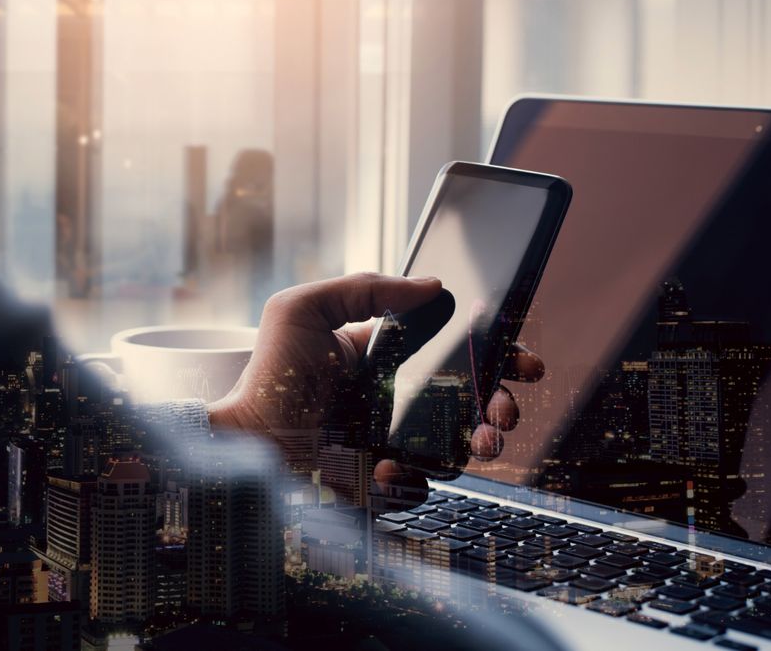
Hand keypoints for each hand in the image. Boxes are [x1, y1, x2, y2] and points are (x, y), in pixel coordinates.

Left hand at [206, 272, 543, 495]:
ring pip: (460, 446)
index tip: (523, 360)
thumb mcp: (305, 309)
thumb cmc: (268, 375)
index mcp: (387, 358)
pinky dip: (415, 480)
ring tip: (483, 442)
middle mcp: (397, 400)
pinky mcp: (383, 482)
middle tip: (507, 410)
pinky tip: (390, 468)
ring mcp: (394, 443)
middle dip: (502, 403)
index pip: (453, 352)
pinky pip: (421, 486)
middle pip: (471, 401)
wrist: (246, 442)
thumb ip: (364, 286)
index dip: (496, 355)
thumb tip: (431, 284)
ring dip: (482, 443)